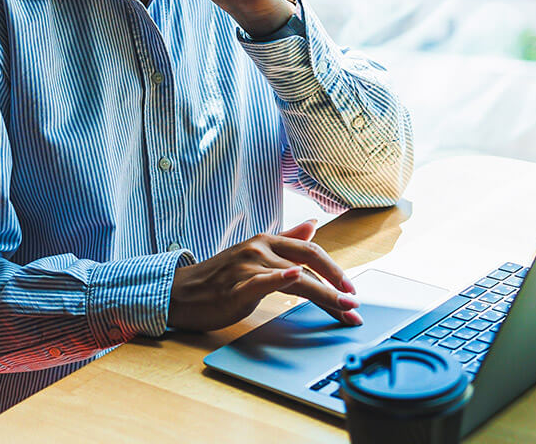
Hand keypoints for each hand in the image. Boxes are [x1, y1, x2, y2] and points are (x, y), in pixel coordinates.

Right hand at [167, 220, 362, 331]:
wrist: (180, 293)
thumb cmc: (220, 277)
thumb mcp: (255, 255)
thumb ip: (286, 241)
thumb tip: (313, 226)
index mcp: (266, 240)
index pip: (310, 252)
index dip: (335, 270)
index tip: (352, 290)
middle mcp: (260, 248)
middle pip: (309, 261)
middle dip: (337, 282)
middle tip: (355, 302)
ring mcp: (248, 266)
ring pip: (295, 278)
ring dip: (324, 295)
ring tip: (343, 309)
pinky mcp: (236, 285)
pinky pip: (263, 280)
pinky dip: (281, 278)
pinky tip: (295, 279)